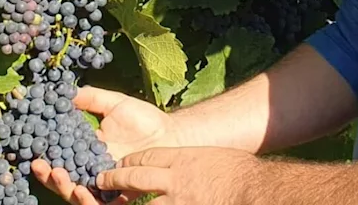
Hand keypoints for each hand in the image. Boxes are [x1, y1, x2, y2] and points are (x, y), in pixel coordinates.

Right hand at [32, 86, 185, 203]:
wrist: (173, 134)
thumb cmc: (145, 119)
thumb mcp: (115, 104)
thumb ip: (92, 98)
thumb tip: (65, 90)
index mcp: (85, 149)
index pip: (58, 156)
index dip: (44, 155)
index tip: (33, 149)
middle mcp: (90, 169)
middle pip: (62, 179)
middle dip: (48, 176)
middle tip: (40, 166)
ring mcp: (104, 184)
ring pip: (77, 193)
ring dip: (64, 187)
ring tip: (60, 175)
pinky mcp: (118, 194)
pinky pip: (100, 203)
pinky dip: (88, 199)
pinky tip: (83, 189)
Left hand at [95, 147, 261, 204]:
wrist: (255, 190)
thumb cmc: (242, 172)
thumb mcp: (214, 157)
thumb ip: (195, 161)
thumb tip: (184, 168)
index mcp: (183, 159)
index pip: (148, 157)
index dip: (132, 160)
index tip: (122, 162)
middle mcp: (175, 180)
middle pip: (136, 176)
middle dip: (116, 177)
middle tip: (102, 179)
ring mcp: (177, 201)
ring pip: (142, 203)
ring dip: (126, 201)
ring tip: (113, 200)